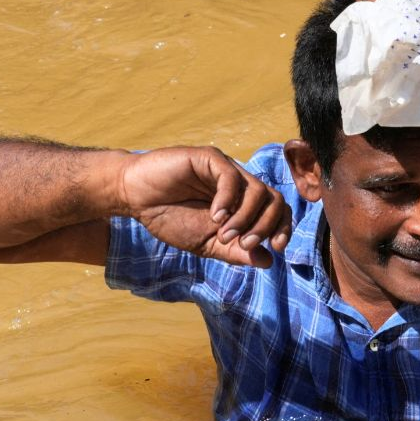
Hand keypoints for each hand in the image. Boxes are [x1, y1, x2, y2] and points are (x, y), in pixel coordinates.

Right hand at [117, 147, 291, 267]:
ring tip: (223, 233)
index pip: (277, 211)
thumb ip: (235, 252)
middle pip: (274, 200)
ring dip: (245, 218)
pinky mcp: (209, 158)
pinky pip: (231, 177)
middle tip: (243, 244)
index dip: (283, 228)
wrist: (136, 199)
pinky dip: (228, 200)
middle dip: (265, 227)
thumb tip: (269, 261)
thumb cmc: (170, 218)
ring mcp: (226, 170)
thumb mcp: (206, 244)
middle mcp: (240, 185)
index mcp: (242, 204)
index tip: (277, 248)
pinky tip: (214, 216)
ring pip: (258, 190)